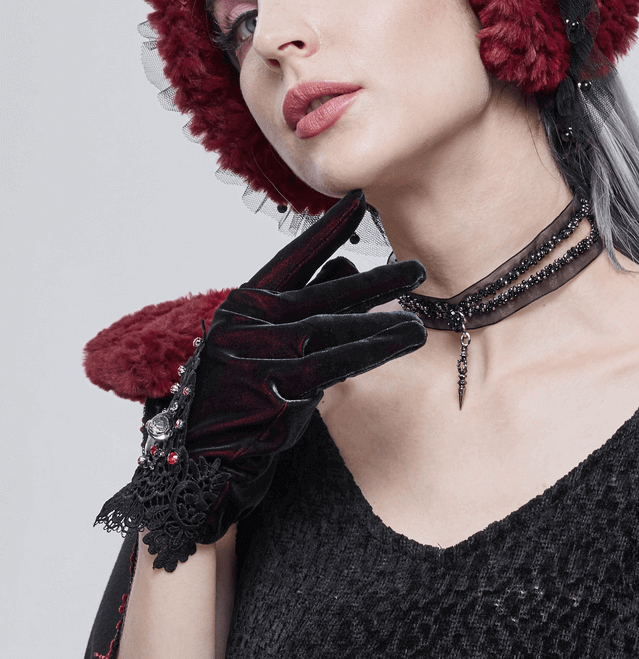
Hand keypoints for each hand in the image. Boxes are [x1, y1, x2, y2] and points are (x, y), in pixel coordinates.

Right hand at [96, 191, 425, 568]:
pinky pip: (334, 366)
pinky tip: (401, 341)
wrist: (198, 458)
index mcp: (242, 305)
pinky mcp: (275, 391)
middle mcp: (248, 324)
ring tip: (421, 317)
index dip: (328, 230)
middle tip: (416, 268)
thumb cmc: (235, 397)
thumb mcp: (259, 343)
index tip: (361, 201)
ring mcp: (259, 356)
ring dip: (382, 322)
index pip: (292, 259)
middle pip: (321, 294)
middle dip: (374, 280)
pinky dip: (370, 351)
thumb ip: (301, 308)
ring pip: (332, 330)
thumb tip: (347, 267)